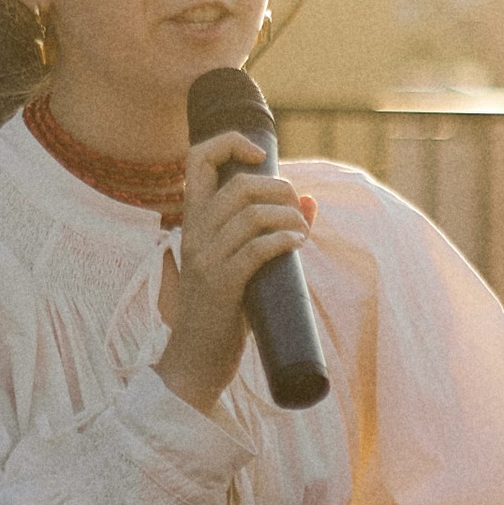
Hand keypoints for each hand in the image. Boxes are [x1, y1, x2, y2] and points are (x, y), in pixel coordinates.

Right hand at [156, 133, 315, 416]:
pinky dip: (283, 240)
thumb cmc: (221, 310)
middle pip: (237, 185)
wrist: (195, 361)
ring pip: (251, 215)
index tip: (260, 156)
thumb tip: (310, 202)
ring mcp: (205, 260)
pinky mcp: (221, 287)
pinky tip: (296, 245)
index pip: (197, 160)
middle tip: (297, 209)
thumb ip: (268, 230)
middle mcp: (194, 234)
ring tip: (301, 231)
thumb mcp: (237, 263)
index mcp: (193, 222)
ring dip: (288, 217)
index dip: (229, 143)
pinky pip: (256, 249)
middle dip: (278, 188)